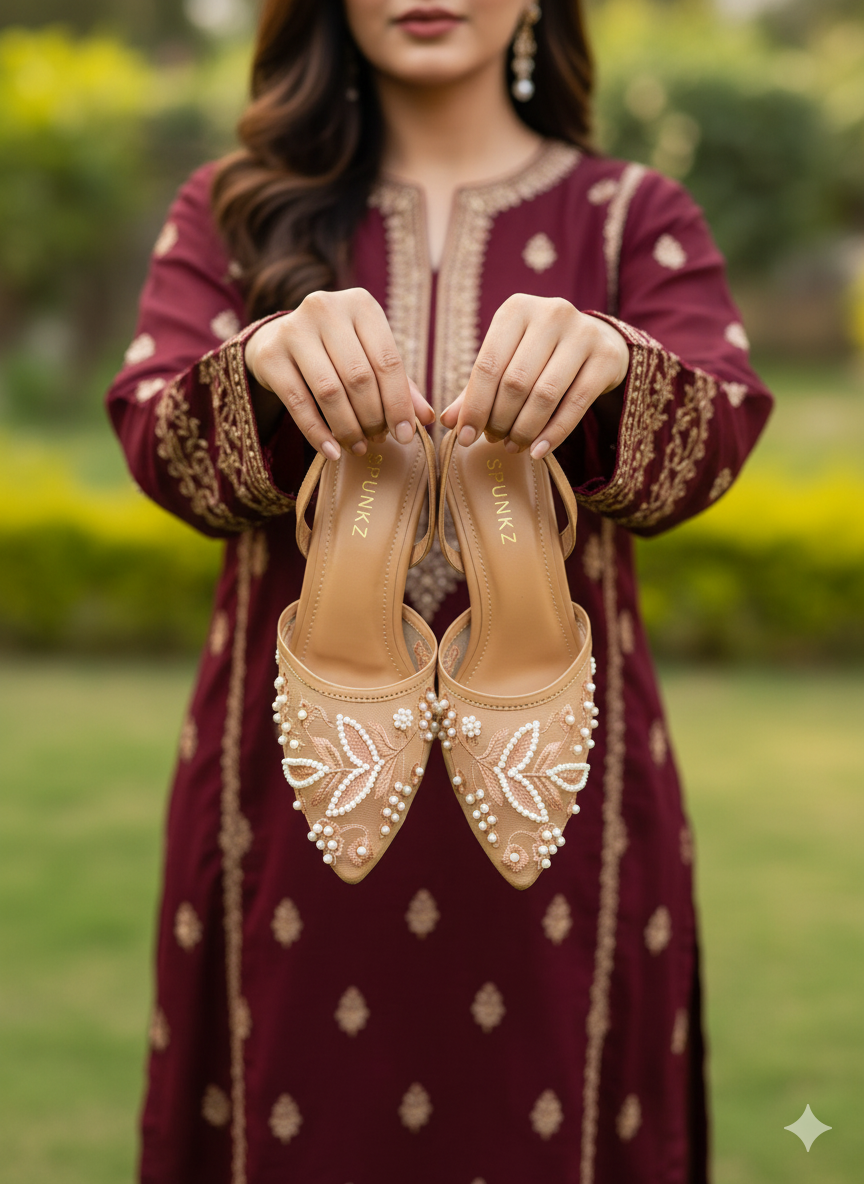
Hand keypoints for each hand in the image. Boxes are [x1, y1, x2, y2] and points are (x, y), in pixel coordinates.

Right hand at [244, 288, 433, 459]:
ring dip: (348, 428)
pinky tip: (331, 451)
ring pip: (330, 392)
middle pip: (359, 378)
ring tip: (358, 447)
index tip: (406, 436)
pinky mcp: (270, 355)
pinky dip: (317, 433)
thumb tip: (428, 419)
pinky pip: (299, 404)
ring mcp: (293, 329)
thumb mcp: (370, 356)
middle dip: (373, 417)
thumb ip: (399, 384)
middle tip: (377, 440)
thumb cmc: (336, 351)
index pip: (387, 361)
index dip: (399, 404)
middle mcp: (325, 308)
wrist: (278, 340)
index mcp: (360, 304)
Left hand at [439, 295, 629, 458]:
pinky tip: (539, 451)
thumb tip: (447, 422)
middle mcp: (550, 314)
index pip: (487, 365)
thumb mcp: (507, 360)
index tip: (464, 438)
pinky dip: (554, 433)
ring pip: (544, 395)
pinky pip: (575, 404)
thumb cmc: (539, 354)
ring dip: (524, 429)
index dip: (474, 407)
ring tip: (513, 446)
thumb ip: (477, 388)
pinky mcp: (605, 358)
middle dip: (500, 420)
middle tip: (494, 441)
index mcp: (516, 309)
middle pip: (515, 382)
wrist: (598, 341)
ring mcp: (582, 333)